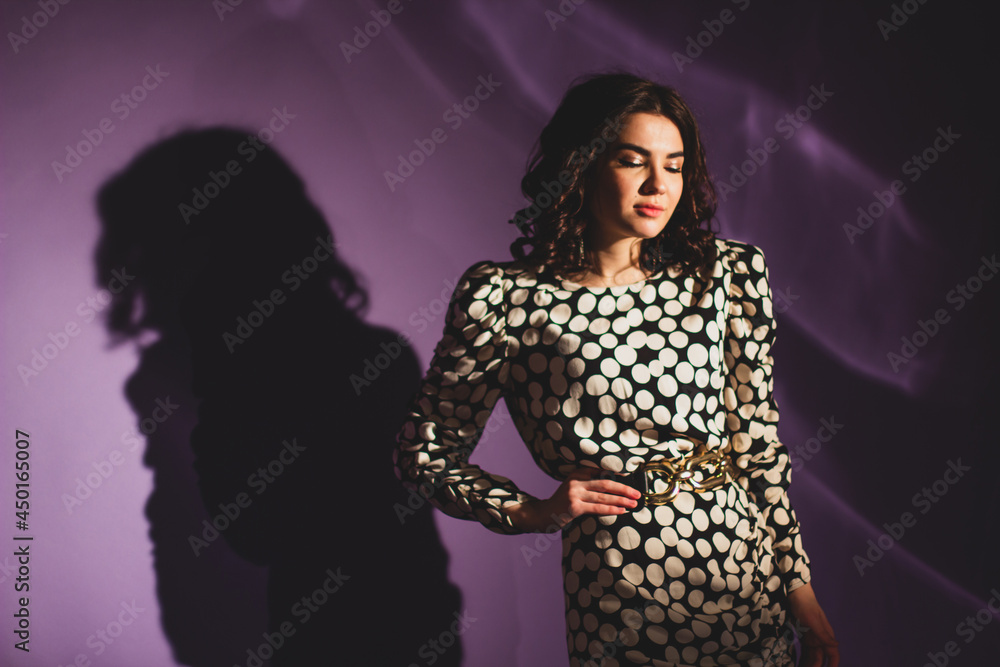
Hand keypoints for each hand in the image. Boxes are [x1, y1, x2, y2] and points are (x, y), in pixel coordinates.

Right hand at [503, 468, 640, 531]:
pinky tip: (622, 510)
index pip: (602, 472)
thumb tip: (615, 486)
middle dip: (624, 488)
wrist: (543, 514)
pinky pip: (597, 508)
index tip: (632, 479)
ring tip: (634, 503)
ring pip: (603, 496)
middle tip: (637, 493)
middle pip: (606, 483)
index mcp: (577, 472)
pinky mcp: (574, 507)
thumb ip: (589, 484)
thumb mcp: (574, 487)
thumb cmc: (563, 502)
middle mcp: (576, 480)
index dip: (618, 476)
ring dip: (621, 500)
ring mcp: (574, 493)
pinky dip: (611, 509)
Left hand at [787, 582, 838, 666]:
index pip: (833, 653)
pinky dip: (804, 656)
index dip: (833, 663)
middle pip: (821, 656)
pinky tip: (800, 662)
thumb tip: (836, 645)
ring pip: (813, 654)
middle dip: (817, 665)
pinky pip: (805, 648)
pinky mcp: (803, 633)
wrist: (795, 592)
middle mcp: (820, 636)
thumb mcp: (813, 620)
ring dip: (810, 662)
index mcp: (826, 634)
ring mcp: (811, 635)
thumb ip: (823, 634)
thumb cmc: (805, 604)